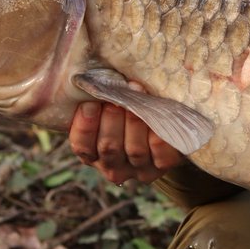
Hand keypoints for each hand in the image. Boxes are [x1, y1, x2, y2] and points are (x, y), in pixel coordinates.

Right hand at [68, 102, 185, 183]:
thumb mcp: (104, 107)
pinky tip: (156, 113)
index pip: (82, 147)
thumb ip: (97, 99)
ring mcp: (140, 169)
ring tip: (136, 93)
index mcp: (93, 155)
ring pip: (135, 149)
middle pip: (109, 147)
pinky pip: (160, 151)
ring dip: (135, 120)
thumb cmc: (125, 111)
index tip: (90, 104)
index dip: (85, 126)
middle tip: (116, 95)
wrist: (167, 127)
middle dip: (112, 118)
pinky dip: (157, 133)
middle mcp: (114, 167)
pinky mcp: (163, 165)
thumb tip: (92, 79)